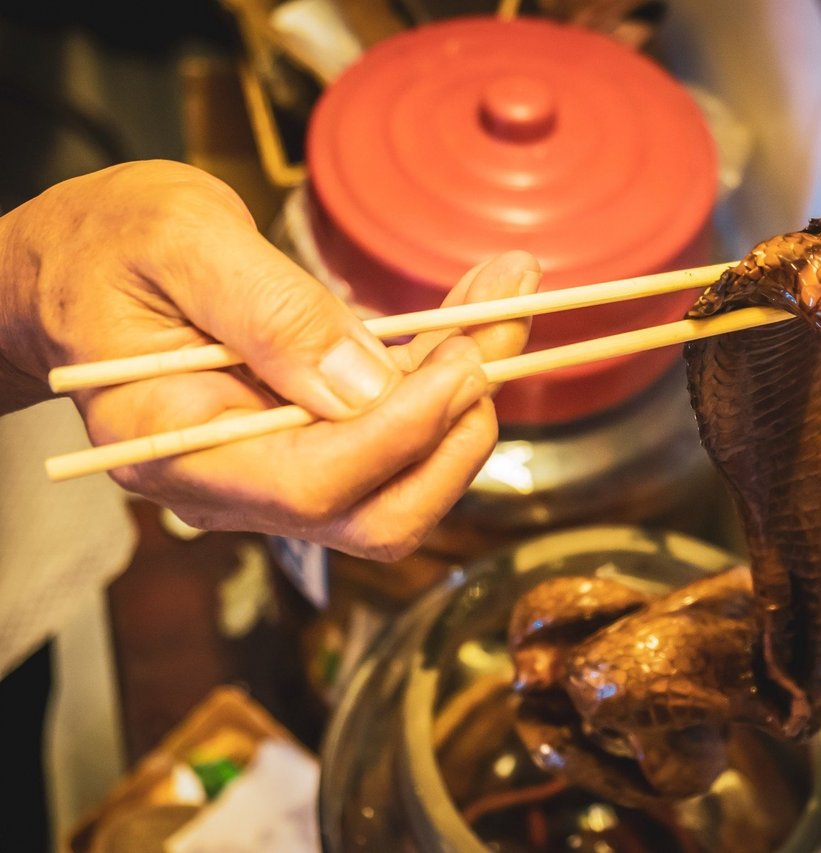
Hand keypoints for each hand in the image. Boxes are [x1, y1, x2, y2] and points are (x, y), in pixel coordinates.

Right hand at [0, 160, 539, 559]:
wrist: (73, 271)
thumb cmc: (107, 245)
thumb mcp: (180, 241)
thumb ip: (268, 312)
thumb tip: (366, 385)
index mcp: (176, 447)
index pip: (316, 483)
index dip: (405, 429)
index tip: (466, 357)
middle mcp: (231, 485)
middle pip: (378, 511)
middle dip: (457, 429)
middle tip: (500, 330)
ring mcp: (273, 475)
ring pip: (403, 482)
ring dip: (467, 402)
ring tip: (502, 303)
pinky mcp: (310, 448)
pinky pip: (394, 440)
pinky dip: (444, 384)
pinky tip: (474, 316)